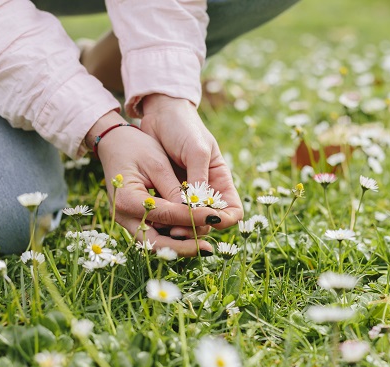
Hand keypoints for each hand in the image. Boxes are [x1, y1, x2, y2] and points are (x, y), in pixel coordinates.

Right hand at [88, 111, 217, 255]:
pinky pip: (153, 235)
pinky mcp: (133, 220)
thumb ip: (174, 189)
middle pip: (156, 242)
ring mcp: (126, 220)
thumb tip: (195, 211)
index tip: (215, 218)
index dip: (192, 218)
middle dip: (184, 247)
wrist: (113, 143)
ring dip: (179, 245)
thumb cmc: (136, 147)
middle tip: (207, 248)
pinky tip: (190, 236)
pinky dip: (171, 238)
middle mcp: (123, 216)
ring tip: (202, 245)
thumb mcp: (157, 163)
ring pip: (155, 243)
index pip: (167, 215)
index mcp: (128, 199)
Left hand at [140, 94, 242, 238]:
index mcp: (220, 181)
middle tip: (179, 230)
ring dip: (181, 228)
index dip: (225, 220)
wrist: (159, 113)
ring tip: (167, 229)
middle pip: (209, 222)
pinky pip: (170, 215)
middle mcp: (205, 192)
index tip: (210, 220)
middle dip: (197, 228)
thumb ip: (199, 179)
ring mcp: (186, 194)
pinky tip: (156, 221)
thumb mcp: (196, 151)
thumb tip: (198, 209)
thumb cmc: (184, 127)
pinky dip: (166, 221)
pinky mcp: (167, 194)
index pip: (232, 211)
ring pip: (189, 222)